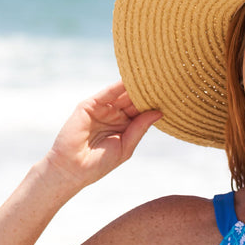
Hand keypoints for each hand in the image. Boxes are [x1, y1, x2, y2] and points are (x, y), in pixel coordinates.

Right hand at [44, 82, 161, 192]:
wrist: (73, 169)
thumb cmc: (99, 163)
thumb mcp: (125, 146)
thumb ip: (140, 128)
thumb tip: (158, 112)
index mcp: (125, 126)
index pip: (142, 110)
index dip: (154, 103)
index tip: (172, 94)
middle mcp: (115, 115)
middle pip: (134, 99)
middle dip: (147, 91)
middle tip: (166, 79)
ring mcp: (102, 109)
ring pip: (122, 94)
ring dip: (135, 85)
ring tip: (153, 75)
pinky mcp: (89, 105)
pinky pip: (107, 93)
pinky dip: (118, 85)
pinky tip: (132, 79)